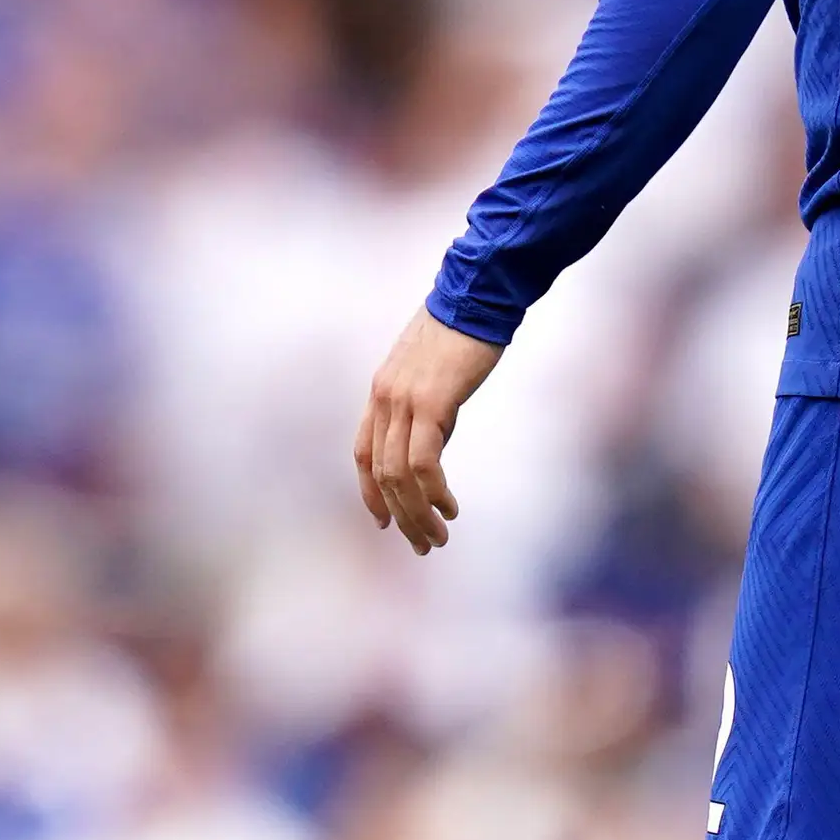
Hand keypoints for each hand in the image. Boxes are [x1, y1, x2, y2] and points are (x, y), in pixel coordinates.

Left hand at [353, 308, 503, 554]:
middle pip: (381, 473)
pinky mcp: (431, 401)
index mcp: (381, 392)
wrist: (476, 296)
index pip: (362, 453)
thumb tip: (433, 443)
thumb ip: (425, 409)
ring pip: (399, 474)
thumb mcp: (431, 375)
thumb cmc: (461, 332)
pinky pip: (423, 460)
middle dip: (401, 516)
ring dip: (417, 513)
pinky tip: (449, 506)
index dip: (371, 493)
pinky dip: (434, 492)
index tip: (384, 521)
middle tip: (423, 543)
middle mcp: (384, 398)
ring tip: (438, 536)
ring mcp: (404, 400)